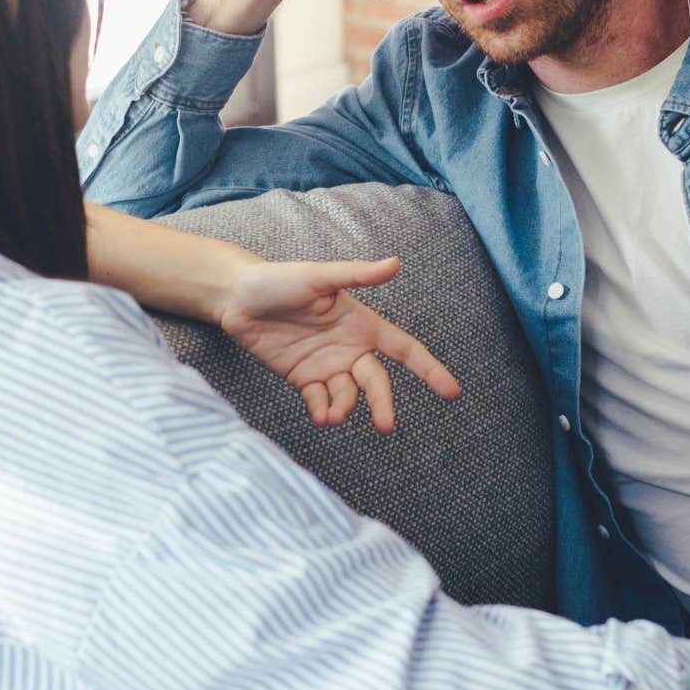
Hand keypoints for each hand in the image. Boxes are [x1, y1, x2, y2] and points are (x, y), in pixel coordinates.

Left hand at [217, 256, 459, 432]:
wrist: (236, 299)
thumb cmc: (279, 280)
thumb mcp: (319, 277)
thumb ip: (357, 275)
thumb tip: (395, 264)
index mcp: (361, 324)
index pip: (405, 349)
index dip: (430, 369)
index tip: (452, 392)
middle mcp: (349, 348)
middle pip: (377, 382)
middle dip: (383, 404)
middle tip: (385, 426)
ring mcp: (326, 366)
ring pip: (348, 397)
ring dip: (344, 409)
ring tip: (331, 416)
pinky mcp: (302, 379)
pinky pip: (321, 402)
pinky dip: (323, 413)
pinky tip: (320, 416)